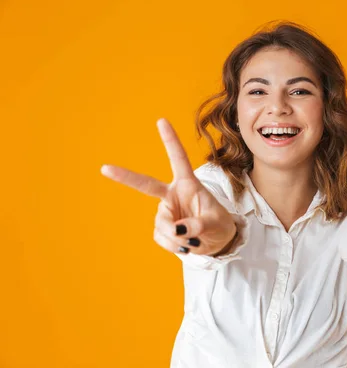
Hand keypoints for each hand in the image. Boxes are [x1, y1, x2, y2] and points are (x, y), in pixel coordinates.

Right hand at [100, 118, 236, 255]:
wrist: (217, 243)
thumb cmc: (220, 225)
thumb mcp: (217, 224)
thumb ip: (199, 224)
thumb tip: (178, 229)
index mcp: (188, 184)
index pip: (178, 159)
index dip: (170, 140)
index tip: (161, 120)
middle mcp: (173, 195)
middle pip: (146, 185)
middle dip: (126, 177)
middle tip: (105, 168)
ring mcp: (165, 212)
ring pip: (162, 225)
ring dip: (177, 237)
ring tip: (194, 242)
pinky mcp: (162, 229)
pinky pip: (162, 238)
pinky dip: (174, 246)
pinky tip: (186, 247)